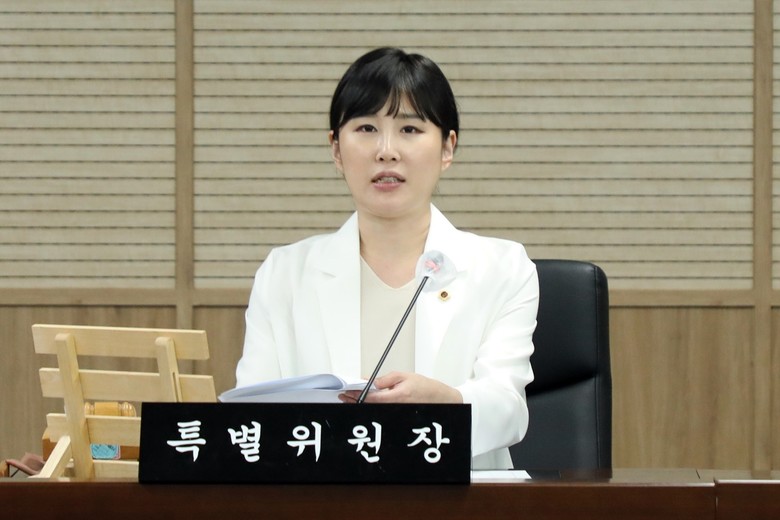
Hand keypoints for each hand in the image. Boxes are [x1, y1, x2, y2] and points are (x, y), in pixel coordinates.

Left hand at [339, 372, 462, 403]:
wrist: (440, 398)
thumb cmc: (426, 388)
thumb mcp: (405, 376)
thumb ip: (386, 379)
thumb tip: (372, 381)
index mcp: (396, 397)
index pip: (370, 398)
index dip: (356, 395)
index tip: (347, 392)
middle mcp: (394, 407)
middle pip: (370, 405)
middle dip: (355, 400)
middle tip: (345, 396)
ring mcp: (395, 412)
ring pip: (374, 408)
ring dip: (362, 403)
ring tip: (351, 397)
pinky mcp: (397, 413)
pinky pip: (381, 409)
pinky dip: (372, 404)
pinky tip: (366, 400)